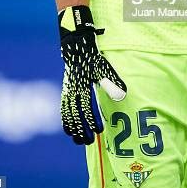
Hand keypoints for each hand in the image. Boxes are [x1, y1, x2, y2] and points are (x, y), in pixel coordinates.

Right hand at [59, 5, 126, 144]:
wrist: (77, 46)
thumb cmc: (93, 58)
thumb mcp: (103, 67)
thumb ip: (112, 82)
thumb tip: (123, 95)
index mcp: (83, 85)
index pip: (87, 107)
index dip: (92, 120)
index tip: (99, 130)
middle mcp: (72, 90)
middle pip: (75, 114)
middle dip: (81, 129)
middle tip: (89, 141)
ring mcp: (67, 91)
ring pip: (67, 114)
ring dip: (73, 128)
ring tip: (78, 140)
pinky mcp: (65, 90)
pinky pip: (63, 108)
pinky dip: (65, 120)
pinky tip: (69, 130)